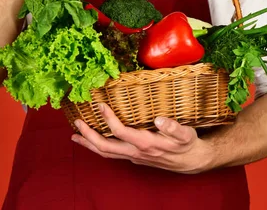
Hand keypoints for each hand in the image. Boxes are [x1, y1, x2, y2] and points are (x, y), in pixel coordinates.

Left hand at [71, 103, 214, 173]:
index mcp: (146, 144)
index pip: (121, 132)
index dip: (108, 119)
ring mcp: (133, 156)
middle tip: (76, 123)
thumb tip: (160, 120)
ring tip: (75, 135)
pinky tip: (91, 140)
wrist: (191, 161)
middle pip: (106, 147)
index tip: (100, 105)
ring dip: (89, 144)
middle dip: (89, 135)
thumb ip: (174, 128)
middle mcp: (136, 152)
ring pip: (106, 153)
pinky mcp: (133, 156)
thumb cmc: (187, 144)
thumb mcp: (186, 134)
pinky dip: (97, 147)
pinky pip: (111, 154)